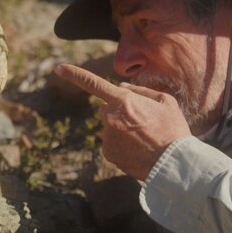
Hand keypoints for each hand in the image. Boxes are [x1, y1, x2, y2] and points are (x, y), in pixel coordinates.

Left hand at [54, 64, 190, 180]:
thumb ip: (141, 91)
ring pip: (109, 126)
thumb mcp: (165, 102)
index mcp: (124, 101)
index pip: (93, 83)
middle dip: (118, 111)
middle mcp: (110, 117)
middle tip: (142, 121)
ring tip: (144, 138)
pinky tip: (138, 149)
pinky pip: (111, 142)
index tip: (58, 68)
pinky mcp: (108, 153)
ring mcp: (107, 136)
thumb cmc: (173, 130)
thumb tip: (121, 87)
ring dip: (121, 129)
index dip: (74, 74)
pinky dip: (121, 144)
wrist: (174, 164)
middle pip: (106, 107)